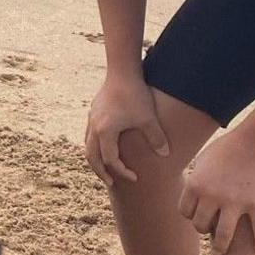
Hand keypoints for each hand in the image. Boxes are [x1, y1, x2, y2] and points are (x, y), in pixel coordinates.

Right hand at [82, 72, 168, 187]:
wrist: (122, 72)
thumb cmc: (135, 95)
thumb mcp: (148, 119)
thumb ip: (156, 138)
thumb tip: (166, 155)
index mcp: (105, 132)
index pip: (110, 160)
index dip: (122, 171)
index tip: (134, 177)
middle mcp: (94, 128)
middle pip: (92, 157)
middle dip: (101, 172)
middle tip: (111, 182)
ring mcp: (91, 119)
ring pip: (88, 146)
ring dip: (96, 159)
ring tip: (105, 167)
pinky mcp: (93, 112)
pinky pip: (89, 135)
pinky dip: (95, 146)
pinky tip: (105, 146)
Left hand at [178, 129, 254, 254]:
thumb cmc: (229, 146)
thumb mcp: (204, 159)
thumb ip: (196, 176)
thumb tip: (189, 185)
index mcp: (196, 185)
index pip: (185, 212)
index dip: (191, 216)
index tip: (198, 216)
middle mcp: (212, 197)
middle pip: (201, 225)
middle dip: (204, 230)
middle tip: (209, 233)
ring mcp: (235, 203)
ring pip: (223, 236)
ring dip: (221, 246)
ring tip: (222, 250)